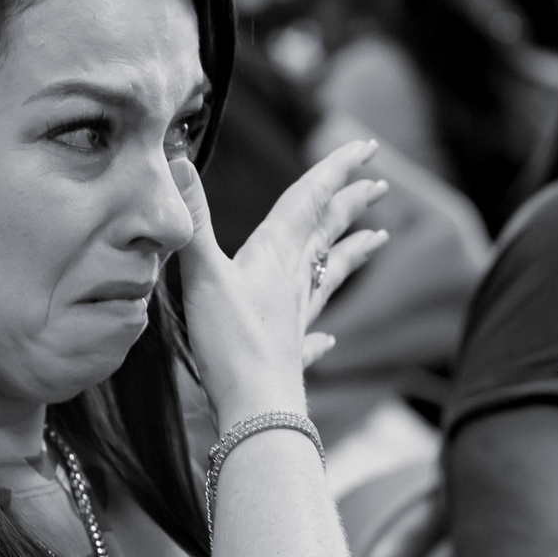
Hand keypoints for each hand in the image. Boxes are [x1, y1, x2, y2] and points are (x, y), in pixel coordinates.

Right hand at [170, 140, 388, 425]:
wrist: (257, 410)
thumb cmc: (231, 344)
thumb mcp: (204, 274)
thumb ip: (194, 220)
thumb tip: (177, 158)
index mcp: (274, 254)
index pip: (309, 200)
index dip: (335, 170)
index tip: (365, 147)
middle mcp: (292, 281)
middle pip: (326, 233)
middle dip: (350, 204)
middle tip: (380, 183)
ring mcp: (295, 318)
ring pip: (329, 276)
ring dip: (351, 254)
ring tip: (378, 240)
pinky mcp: (290, 354)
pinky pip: (313, 335)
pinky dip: (322, 334)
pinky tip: (330, 340)